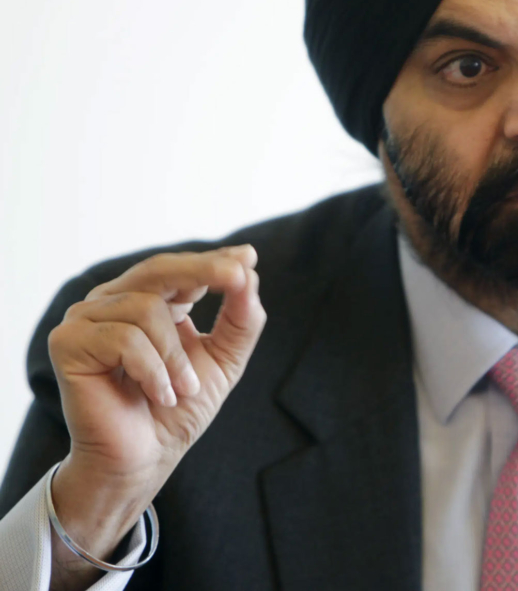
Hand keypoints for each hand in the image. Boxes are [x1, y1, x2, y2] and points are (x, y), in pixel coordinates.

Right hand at [45, 245, 265, 588]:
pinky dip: (152, 369)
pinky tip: (160, 395)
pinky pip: (124, 337)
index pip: (181, 269)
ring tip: (183, 390)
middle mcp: (114, 302)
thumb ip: (241, 318)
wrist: (145, 458)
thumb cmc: (180, 409)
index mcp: (148, 300)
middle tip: (237, 276)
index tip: (248, 257)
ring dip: (176, 356)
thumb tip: (250, 274)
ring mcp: (87, 319)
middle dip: (203, 270)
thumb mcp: (224, 358)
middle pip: (160, 270)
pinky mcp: (69, 343)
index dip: (214, 261)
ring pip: (146, 307)